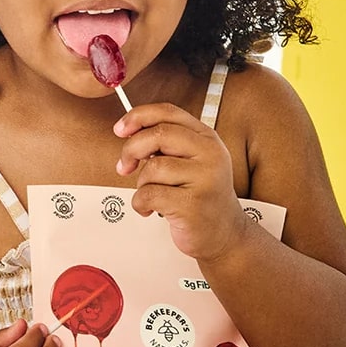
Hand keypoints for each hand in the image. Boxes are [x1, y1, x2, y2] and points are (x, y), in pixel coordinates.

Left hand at [114, 102, 246, 260]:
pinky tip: (150, 209)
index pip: (168, 112)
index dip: (138, 116)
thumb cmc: (201, 197)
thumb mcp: (191, 161)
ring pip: (153, 168)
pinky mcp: (192, 204)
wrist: (225, 234)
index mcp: (207, 138)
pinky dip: (140, 203)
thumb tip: (129, 130)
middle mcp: (210, 154)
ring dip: (142, 184)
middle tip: (125, 166)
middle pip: (158, 135)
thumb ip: (166, 143)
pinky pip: (150, 194)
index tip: (120, 129)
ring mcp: (204, 179)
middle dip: (131, 149)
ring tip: (153, 195)